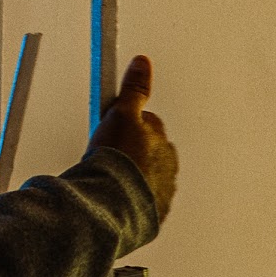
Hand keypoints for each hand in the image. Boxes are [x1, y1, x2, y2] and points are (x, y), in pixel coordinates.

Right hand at [89, 54, 177, 224]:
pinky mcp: (152, 213)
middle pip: (149, 151)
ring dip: (131, 175)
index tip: (113, 128)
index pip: (149, 125)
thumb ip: (133, 90)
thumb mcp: (121, 115)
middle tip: (107, 154)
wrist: (113, 203)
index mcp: (163, 144)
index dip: (128, 124)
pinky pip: (142, 202)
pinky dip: (130, 198)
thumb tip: (143, 63)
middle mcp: (168, 167)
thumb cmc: (118, 161)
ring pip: (147, 177)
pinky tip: (113, 196)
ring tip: (107, 178)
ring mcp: (162, 191)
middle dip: (132, 150)